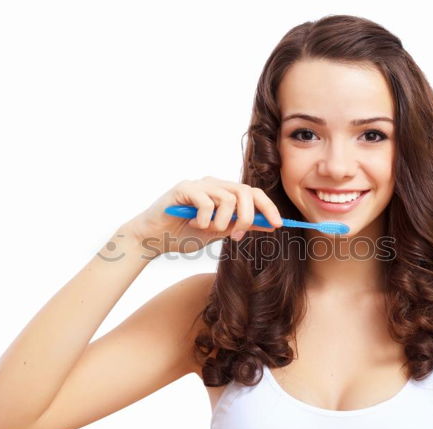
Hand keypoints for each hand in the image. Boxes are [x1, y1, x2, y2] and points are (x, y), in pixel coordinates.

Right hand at [124, 176, 283, 255]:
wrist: (154, 239)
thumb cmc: (184, 234)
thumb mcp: (218, 232)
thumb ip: (240, 225)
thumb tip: (268, 224)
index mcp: (224, 193)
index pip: (254, 193)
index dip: (268, 207)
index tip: (278, 225)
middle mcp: (214, 184)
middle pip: (245, 192)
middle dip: (247, 216)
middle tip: (237, 235)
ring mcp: (199, 185)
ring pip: (227, 198)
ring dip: (222, 221)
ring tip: (209, 230)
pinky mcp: (184, 188)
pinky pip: (206, 201)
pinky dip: (205, 218)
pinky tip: (195, 224)